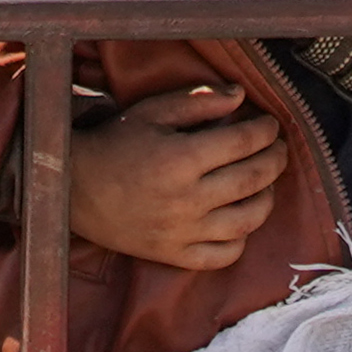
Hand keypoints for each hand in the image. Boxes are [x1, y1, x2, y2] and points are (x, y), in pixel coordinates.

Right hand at [63, 84, 283, 269]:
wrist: (74, 190)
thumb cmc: (115, 144)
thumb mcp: (152, 111)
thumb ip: (198, 101)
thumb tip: (241, 96)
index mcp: (181, 159)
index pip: (244, 143)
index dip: (265, 131)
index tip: (270, 124)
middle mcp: (186, 199)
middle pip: (253, 179)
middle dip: (275, 159)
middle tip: (278, 148)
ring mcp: (182, 232)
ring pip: (247, 220)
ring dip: (267, 198)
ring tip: (265, 182)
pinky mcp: (174, 255)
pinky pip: (223, 255)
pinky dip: (241, 239)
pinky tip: (240, 219)